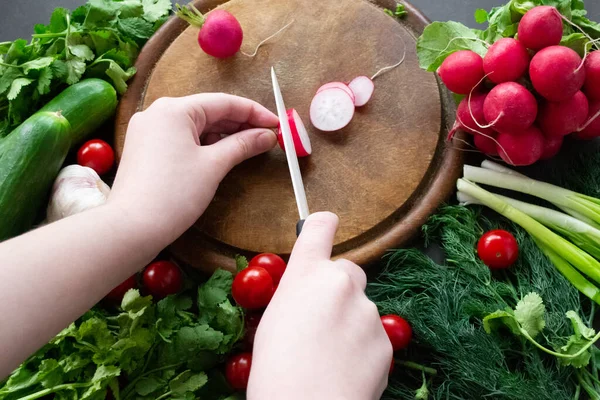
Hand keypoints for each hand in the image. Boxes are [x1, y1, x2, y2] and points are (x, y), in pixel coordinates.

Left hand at [109, 94, 277, 245]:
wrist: (132, 227)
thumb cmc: (174, 194)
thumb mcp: (214, 166)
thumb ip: (243, 145)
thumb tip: (268, 135)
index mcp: (174, 109)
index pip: (224, 103)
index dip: (254, 113)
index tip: (278, 125)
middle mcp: (157, 112)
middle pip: (208, 112)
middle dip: (239, 124)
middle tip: (267, 137)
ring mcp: (147, 130)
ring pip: (194, 126)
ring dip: (223, 135)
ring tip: (250, 147)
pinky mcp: (144, 148)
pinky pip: (181, 138)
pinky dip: (203, 144)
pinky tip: (222, 154)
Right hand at [248, 212, 392, 399]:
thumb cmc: (275, 369)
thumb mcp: (273, 319)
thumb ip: (296, 294)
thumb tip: (308, 290)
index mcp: (306, 274)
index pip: (320, 228)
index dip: (322, 225)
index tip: (325, 225)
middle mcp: (341, 283)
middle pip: (347, 270)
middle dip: (338, 287)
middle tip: (321, 318)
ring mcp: (367, 311)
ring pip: (360, 306)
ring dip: (350, 320)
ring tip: (330, 354)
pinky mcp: (385, 339)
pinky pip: (372, 334)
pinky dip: (362, 346)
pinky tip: (345, 368)